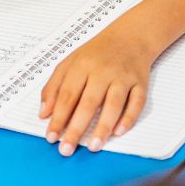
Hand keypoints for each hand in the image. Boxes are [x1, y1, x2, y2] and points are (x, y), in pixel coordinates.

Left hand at [40, 24, 150, 156]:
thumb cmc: (96, 53)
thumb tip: (44, 114)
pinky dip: (129, 117)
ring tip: (92, 146)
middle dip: (76, 128)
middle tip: (66, 149)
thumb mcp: (70, 62)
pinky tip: (119, 132)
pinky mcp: (140, 82)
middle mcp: (103, 71)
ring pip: (113, 104)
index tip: (51, 137)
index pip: (67, 94)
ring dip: (103, 126)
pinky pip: (137, 102)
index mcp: (82, 65)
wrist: (129, 36)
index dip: (58, 117)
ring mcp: (123, 76)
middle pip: (88, 102)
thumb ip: (54, 86)